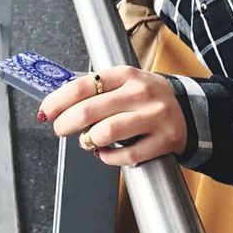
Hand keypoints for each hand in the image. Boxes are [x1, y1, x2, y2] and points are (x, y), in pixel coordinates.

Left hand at [38, 66, 186, 166]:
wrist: (187, 109)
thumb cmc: (144, 97)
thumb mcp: (123, 83)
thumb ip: (94, 90)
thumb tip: (56, 103)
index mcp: (125, 75)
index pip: (83, 85)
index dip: (58, 100)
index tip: (46, 111)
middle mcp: (140, 93)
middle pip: (90, 110)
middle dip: (66, 123)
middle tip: (59, 129)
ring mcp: (153, 117)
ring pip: (107, 133)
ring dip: (88, 141)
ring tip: (87, 141)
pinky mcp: (164, 141)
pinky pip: (128, 155)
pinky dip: (109, 157)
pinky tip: (105, 153)